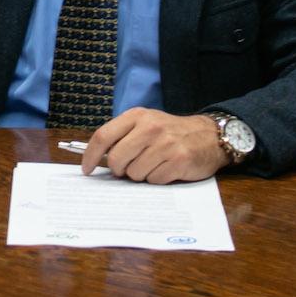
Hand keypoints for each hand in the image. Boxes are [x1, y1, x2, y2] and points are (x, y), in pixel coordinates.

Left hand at [80, 107, 228, 183]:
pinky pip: (154, 180)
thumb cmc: (170, 133)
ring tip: (154, 164)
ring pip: (135, 173)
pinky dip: (157, 179)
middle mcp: (150, 127)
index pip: (103, 136)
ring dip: (141, 174)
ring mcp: (166, 143)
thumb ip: (122, 137)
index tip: (87, 169)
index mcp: (137, 116)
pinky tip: (167, 168)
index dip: (90, 156)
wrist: (208, 136)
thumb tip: (97, 159)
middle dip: (119, 169)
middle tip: (128, 169)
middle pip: (117, 159)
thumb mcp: (145, 124)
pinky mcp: (179, 159)